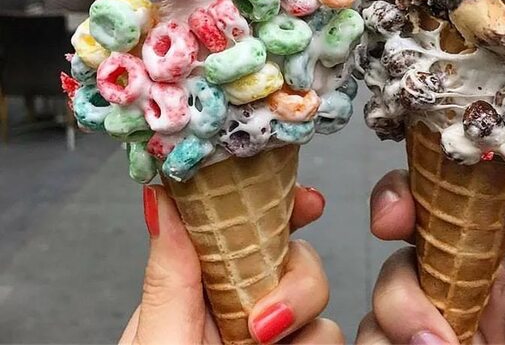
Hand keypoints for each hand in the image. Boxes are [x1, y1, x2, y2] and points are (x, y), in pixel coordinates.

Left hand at [119, 184, 342, 344]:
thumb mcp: (159, 342)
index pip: (253, 230)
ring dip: (306, 337)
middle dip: (299, 282)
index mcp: (205, 292)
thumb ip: (170, 275)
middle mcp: (247, 314)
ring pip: (325, 316)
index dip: (286, 207)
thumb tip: (163, 195)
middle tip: (264, 325)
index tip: (309, 203)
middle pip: (302, 264)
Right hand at [359, 169, 504, 344]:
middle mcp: (471, 309)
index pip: (464, 215)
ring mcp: (438, 342)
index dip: (423, 196)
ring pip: (383, 304)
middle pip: (411, 255)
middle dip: (403, 275)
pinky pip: (374, 342)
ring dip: (395, 325)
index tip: (400, 209)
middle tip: (423, 321)